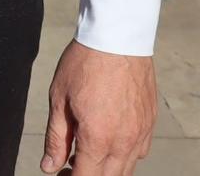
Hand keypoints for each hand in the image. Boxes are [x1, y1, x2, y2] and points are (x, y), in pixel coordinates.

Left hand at [41, 41, 155, 173]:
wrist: (117, 37)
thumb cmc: (85, 64)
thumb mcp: (59, 100)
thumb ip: (56, 138)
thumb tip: (50, 167)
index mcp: (98, 138)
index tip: (60, 173)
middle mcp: (124, 142)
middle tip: (69, 165)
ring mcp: (141, 133)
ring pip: (126, 169)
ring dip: (106, 169)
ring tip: (86, 153)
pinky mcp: (150, 123)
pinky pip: (139, 152)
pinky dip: (123, 156)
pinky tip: (108, 141)